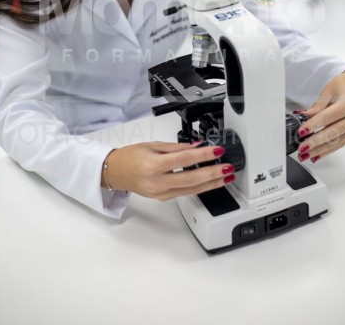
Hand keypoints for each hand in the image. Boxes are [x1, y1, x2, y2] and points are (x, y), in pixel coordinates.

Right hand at [102, 141, 235, 199]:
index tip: (217, 151)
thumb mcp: (153, 145)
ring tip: (226, 177)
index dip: (203, 156)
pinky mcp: (163, 198)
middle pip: (191, 179)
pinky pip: (185, 193)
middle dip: (213, 174)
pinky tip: (210, 182)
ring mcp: (161, 193)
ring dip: (211, 184)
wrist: (116, 172)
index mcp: (153, 165)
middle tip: (228, 168)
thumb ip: (177, 147)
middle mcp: (158, 182)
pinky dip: (200, 187)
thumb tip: (197, 146)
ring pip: (192, 190)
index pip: (184, 160)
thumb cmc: (131, 156)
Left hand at [297, 70, 344, 162]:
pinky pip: (339, 145)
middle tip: (301, 148)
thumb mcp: (327, 91)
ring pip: (335, 142)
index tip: (301, 132)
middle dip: (315, 142)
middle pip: (332, 133)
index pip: (327, 117)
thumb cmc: (343, 86)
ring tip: (305, 155)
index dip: (313, 125)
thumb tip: (302, 117)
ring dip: (319, 150)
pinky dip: (326, 151)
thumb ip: (316, 107)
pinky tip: (316, 156)